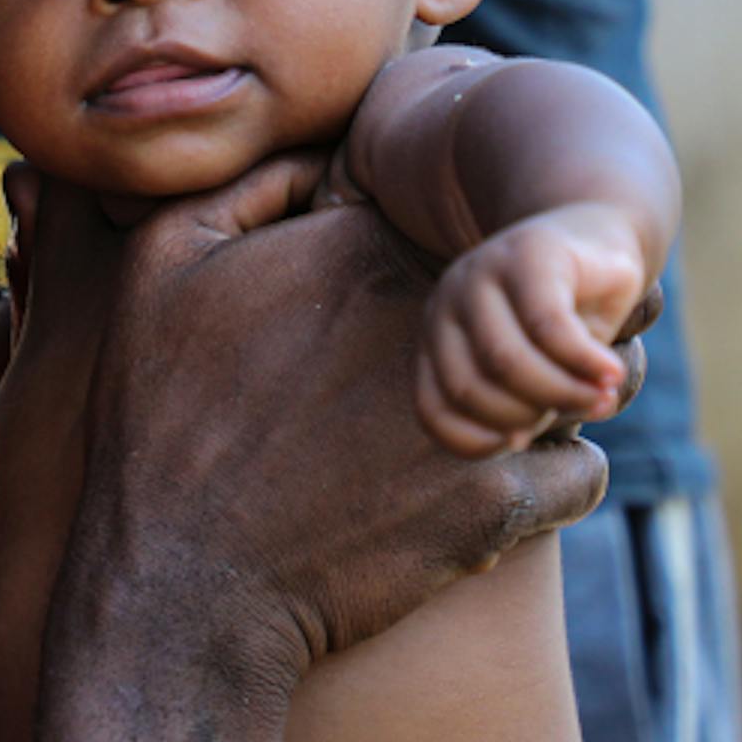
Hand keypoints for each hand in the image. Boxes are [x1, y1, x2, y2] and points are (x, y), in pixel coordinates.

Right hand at [12, 158, 624, 683]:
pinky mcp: (501, 500)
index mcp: (366, 245)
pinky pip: (584, 471)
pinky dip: (555, 481)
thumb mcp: (157, 271)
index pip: (466, 222)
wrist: (180, 589)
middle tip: (503, 360)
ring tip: (510, 424)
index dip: (466, 260)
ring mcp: (481, 407)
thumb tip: (324, 152)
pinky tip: (503, 489)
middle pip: (537, 294)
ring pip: (577, 378)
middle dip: (532, 321)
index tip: (447, 294)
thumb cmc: (159, 427)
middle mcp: (440, 314)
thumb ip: (245, 185)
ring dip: (556, 396)